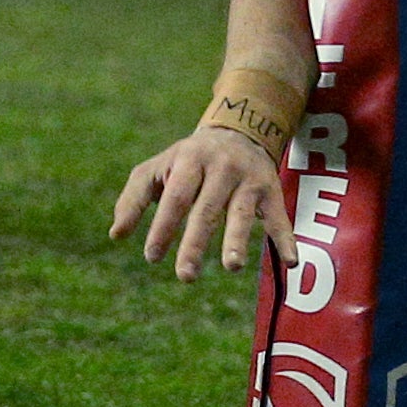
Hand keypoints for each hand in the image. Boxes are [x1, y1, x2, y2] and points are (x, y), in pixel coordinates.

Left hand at [111, 124, 297, 280]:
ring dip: (237, 240)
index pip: (175, 197)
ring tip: (231, 267)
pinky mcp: (272, 191)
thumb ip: (134, 198)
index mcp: (188, 161)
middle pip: (206, 208)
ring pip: (242, 212)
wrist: (239, 130)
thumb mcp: (158, 169)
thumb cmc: (189, 161)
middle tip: (185, 276)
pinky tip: (290, 262)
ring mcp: (248, 179)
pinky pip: (280, 217)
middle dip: (195, 243)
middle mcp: (220, 168)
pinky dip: (286, 239)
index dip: (163, 226)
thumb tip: (116, 234)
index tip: (151, 256)